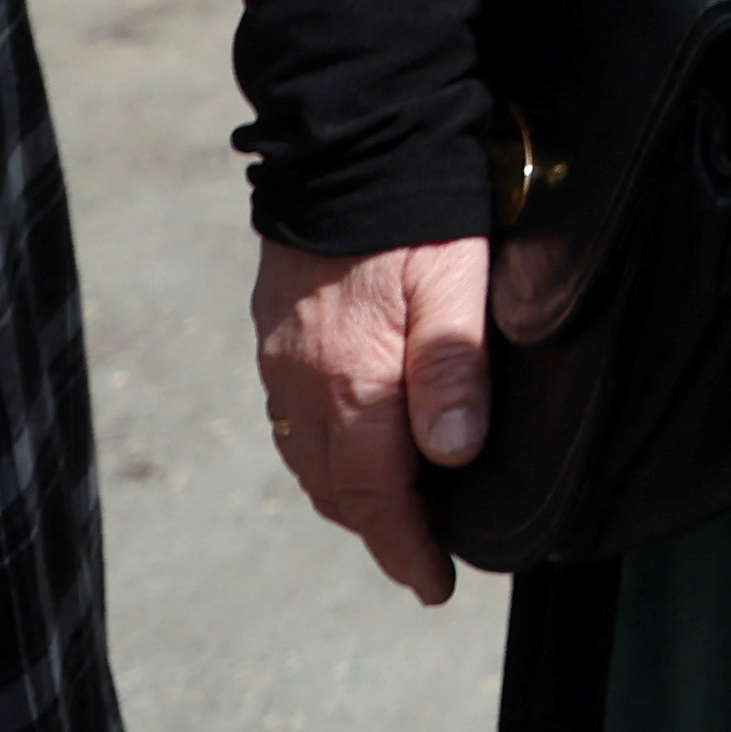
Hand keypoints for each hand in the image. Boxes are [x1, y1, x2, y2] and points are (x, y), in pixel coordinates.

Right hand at [253, 236, 488, 605]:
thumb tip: (454, 457)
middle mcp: (303, 384)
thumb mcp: (457, 283)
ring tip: (392, 515)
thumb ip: (454, 370)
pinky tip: (352, 447)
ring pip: (308, 459)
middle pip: (335, 488)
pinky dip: (323, 453)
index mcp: (354, 381)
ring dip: (348, 495)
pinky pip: (292, 421)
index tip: (433, 587)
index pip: (375, 494)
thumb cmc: (418, 211)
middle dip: (376, 530)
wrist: (349, 144)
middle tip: (420, 557)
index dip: (404, 548)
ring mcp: (280, 361)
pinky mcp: (273, 334)